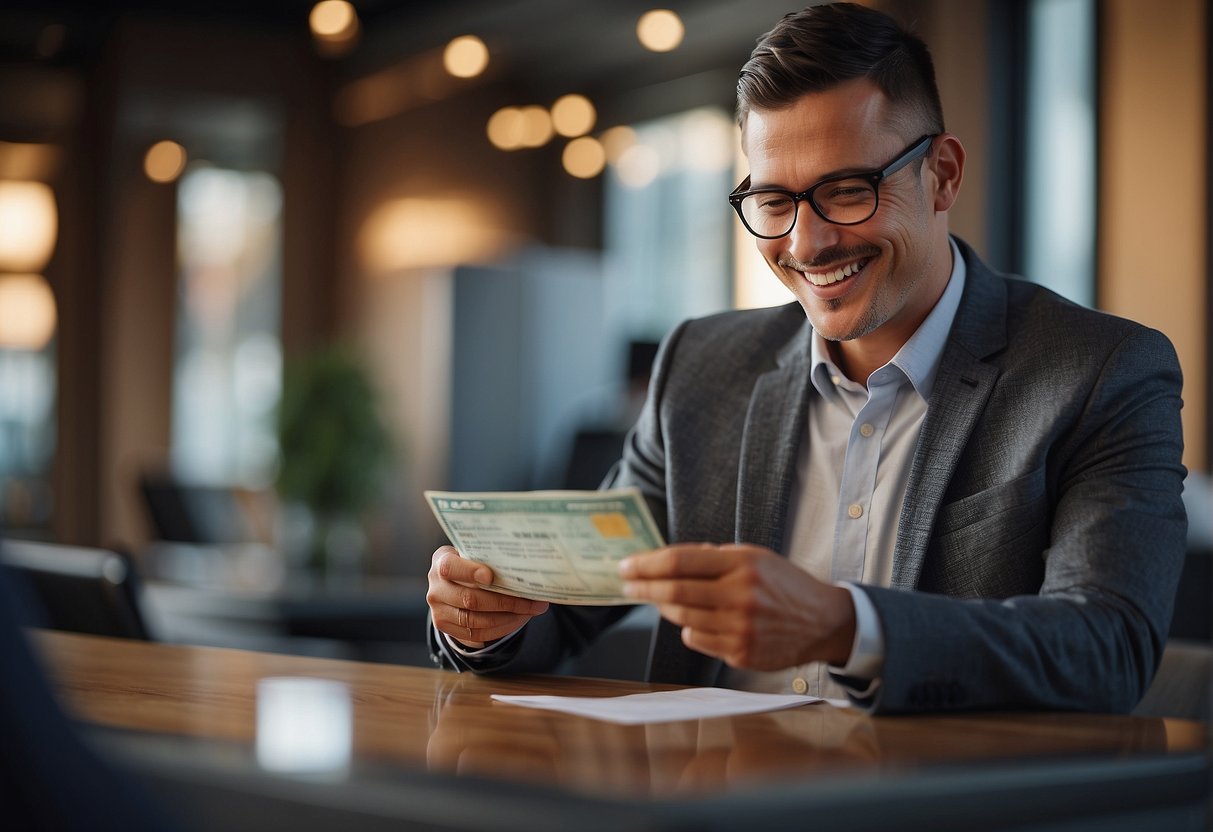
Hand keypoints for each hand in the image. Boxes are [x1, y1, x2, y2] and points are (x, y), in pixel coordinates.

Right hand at [427, 546, 548, 647]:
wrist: (454, 583)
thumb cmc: (472, 564)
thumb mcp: (474, 554)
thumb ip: (490, 558)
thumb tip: (526, 567)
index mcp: (441, 562)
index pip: (450, 567)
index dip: (470, 572)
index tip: (491, 576)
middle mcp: (436, 588)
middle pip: (469, 599)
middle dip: (506, 602)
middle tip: (533, 600)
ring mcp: (438, 611)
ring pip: (475, 621)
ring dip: (508, 618)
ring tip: (531, 610)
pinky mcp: (445, 628)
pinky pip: (476, 635)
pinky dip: (501, 628)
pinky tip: (518, 620)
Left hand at [619, 543, 855, 669]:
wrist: (823, 622)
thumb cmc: (784, 585)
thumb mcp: (755, 557)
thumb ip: (714, 557)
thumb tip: (668, 560)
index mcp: (743, 564)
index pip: (681, 561)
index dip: (647, 564)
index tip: (627, 565)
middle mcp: (741, 596)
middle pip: (675, 592)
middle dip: (643, 587)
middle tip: (626, 585)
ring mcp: (741, 628)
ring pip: (682, 618)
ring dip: (662, 608)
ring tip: (656, 599)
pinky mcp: (742, 653)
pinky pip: (698, 640)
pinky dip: (688, 629)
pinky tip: (692, 622)